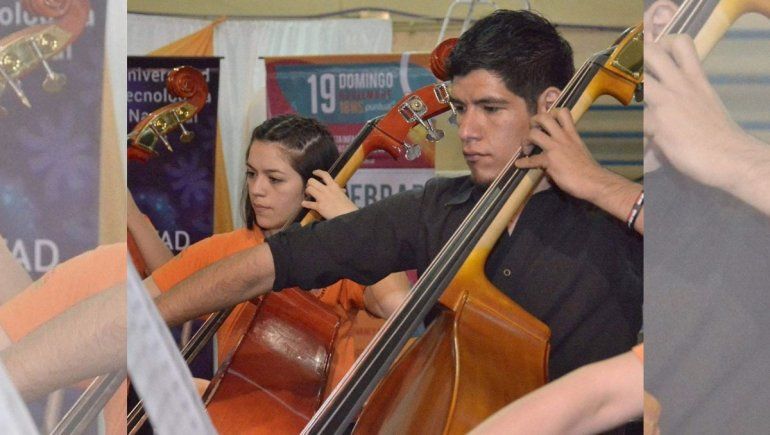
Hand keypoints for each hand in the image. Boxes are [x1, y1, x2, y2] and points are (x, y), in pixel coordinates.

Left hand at [302, 170, 357, 219]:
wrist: (347, 216)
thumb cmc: (348, 207)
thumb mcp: (344, 196)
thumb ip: (340, 192)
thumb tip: (342, 190)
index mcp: (334, 186)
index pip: (324, 175)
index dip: (318, 172)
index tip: (314, 172)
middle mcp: (327, 190)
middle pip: (312, 181)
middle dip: (309, 184)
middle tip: (310, 187)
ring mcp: (322, 198)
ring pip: (309, 189)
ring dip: (307, 192)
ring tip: (308, 195)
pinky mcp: (319, 207)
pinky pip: (308, 203)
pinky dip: (305, 203)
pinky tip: (304, 204)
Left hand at [516, 108, 606, 201]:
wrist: (594, 181)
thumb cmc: (589, 170)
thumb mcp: (579, 150)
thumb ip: (568, 146)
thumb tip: (556, 152)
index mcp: (572, 134)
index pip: (563, 112)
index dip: (551, 113)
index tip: (545, 122)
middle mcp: (563, 137)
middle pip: (544, 117)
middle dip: (534, 121)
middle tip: (532, 131)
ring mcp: (555, 148)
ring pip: (534, 134)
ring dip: (526, 140)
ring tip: (526, 148)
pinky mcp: (549, 161)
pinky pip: (531, 160)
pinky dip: (523, 162)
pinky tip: (519, 164)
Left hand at [644, 34, 745, 188]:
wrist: (731, 156)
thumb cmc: (720, 135)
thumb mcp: (706, 102)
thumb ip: (687, 95)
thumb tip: (669, 102)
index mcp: (695, 77)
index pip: (679, 43)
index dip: (662, 43)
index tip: (655, 55)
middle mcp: (679, 84)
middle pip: (651, 52)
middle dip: (636, 58)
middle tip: (634, 77)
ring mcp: (666, 102)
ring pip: (638, 79)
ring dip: (629, 89)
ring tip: (634, 107)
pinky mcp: (657, 124)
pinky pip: (636, 120)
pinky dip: (634, 128)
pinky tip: (642, 138)